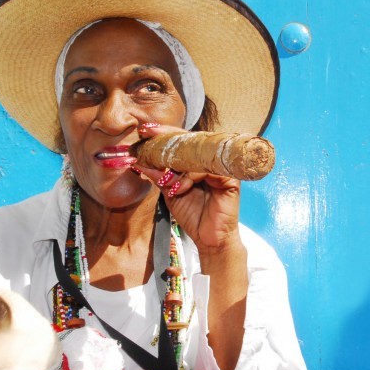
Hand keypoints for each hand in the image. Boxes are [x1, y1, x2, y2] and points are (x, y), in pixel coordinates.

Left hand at [133, 124, 242, 256]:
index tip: (145, 130)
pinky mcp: (230, 180)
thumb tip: (139, 161)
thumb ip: (159, 176)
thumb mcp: (170, 193)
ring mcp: (222, 169)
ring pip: (198, 154)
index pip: (183, 141)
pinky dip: (191, 177)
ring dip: (178, 164)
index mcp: (199, 161)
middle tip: (149, 134)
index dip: (164, 133)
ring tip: (166, 180)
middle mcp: (212, 161)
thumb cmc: (194, 215)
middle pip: (192, 140)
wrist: (209, 239)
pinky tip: (181, 188)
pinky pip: (208, 170)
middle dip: (168, 137)